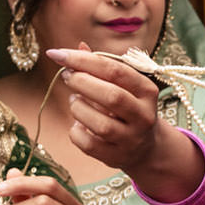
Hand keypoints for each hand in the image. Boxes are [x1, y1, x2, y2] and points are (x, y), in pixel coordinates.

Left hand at [43, 48, 184, 177]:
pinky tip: (78, 124)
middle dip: (81, 83)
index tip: (57, 54)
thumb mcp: (122, 85)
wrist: (145, 147)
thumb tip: (78, 47)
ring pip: (100, 123)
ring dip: (78, 108)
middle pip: (111, 96)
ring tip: (75, 101)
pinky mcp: (117, 157)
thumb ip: (101, 66)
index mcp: (147, 91)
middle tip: (67, 76)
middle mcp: (144, 115)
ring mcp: (132, 139)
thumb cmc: (127, 108)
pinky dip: (76, 131)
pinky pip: (89, 144)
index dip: (83, 60)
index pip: (114, 70)